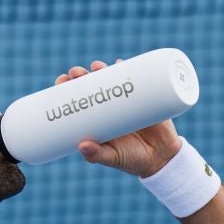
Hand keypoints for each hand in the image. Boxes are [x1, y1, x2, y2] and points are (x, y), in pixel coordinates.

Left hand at [55, 61, 179, 176]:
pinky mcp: (144, 97)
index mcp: (96, 120)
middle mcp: (109, 107)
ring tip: (96, 67)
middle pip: (91, 85)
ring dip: (101, 69)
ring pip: (110, 79)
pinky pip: (134, 79)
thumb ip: (97, 155)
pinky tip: (120, 64)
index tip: (60, 82)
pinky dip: (126, 69)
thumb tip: (82, 146)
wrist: (162, 159)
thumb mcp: (113, 158)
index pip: (78, 100)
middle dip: (81, 76)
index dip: (67, 89)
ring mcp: (126, 100)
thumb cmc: (132, 160)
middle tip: (75, 73)